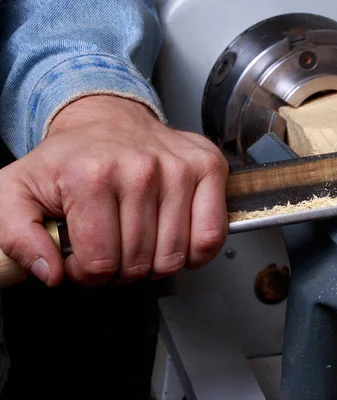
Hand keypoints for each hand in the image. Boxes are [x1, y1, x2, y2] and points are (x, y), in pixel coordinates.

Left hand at [0, 96, 228, 286]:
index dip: (88, 273)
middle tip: (114, 246)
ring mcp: (179, 167)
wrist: (109, 120)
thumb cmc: (71, 160)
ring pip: (174, 257)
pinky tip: (175, 238)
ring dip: (156, 261)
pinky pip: (211, 237)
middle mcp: (141, 169)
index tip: (84, 258)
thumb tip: (51, 271)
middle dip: (122, 268)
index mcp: (91, 176)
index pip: (99, 262)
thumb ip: (15, 238)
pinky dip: (195, 252)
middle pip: (139, 264)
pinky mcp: (208, 167)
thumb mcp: (17, 192)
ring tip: (141, 239)